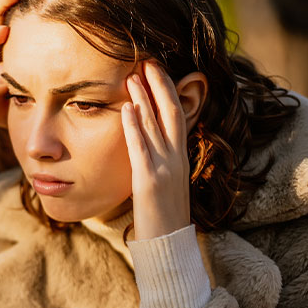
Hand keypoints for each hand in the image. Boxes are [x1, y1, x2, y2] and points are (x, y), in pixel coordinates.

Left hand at [122, 60, 192, 240]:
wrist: (169, 246)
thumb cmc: (163, 218)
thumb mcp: (165, 184)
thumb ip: (159, 163)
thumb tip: (146, 146)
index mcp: (181, 158)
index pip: (176, 116)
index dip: (168, 91)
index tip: (157, 71)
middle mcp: (176, 158)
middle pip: (171, 112)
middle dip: (159, 84)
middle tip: (147, 61)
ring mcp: (165, 169)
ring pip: (154, 125)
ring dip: (143, 98)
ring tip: (132, 76)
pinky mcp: (148, 182)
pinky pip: (140, 148)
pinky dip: (133, 126)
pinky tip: (126, 108)